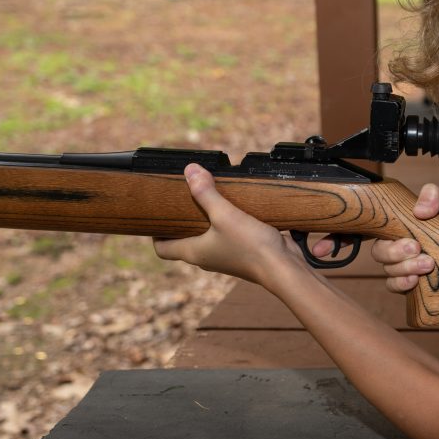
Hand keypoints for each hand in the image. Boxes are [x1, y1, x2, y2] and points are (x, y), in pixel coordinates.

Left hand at [154, 164, 302, 287]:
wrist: (283, 267)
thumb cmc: (251, 248)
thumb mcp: (225, 215)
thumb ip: (206, 193)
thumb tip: (190, 171)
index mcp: (194, 252)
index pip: (162, 249)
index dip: (155, 234)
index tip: (157, 215)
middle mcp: (206, 257)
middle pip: (183, 241)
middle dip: (180, 222)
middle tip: (182, 200)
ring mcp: (225, 256)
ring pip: (206, 238)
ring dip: (204, 222)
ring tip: (207, 199)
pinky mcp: (242, 252)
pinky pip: (227, 237)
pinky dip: (225, 224)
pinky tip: (234, 208)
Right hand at [372, 184, 438, 293]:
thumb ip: (435, 194)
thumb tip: (419, 211)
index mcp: (399, 225)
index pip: (379, 229)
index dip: (383, 233)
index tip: (409, 237)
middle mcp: (396, 246)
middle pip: (379, 252)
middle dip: (395, 252)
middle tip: (417, 248)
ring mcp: (402, 266)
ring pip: (388, 270)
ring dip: (405, 268)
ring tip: (428, 264)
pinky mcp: (410, 284)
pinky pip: (394, 286)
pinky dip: (401, 284)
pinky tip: (414, 281)